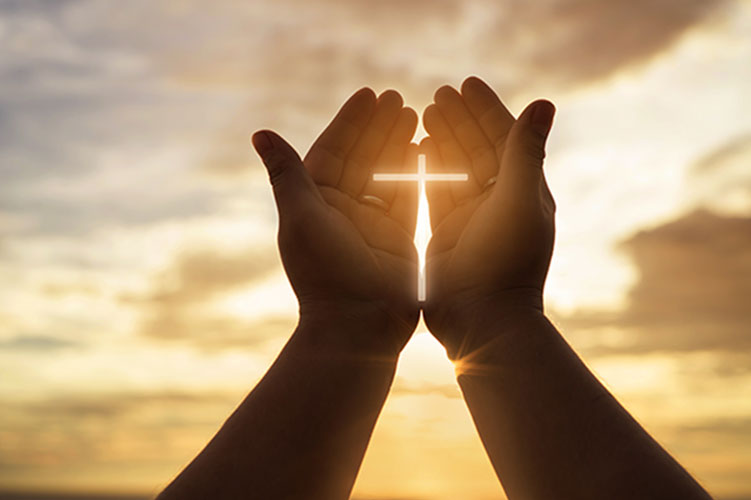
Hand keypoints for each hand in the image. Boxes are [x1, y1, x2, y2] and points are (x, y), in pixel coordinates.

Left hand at [252, 88, 419, 356]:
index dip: (351, 122)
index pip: (333, 150)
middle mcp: (342, 210)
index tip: (369, 94)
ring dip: (398, 143)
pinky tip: (426, 148)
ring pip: (386, 173)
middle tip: (397, 98)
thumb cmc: (326, 273)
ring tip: (414, 113)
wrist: (359, 327)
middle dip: (378, 127)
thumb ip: (287, 173)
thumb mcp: (302, 217)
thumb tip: (260, 133)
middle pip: (362, 157)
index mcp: (315, 202)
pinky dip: (416, 172)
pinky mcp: (398, 238)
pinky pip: (408, 196)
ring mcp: (371, 223)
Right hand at [421, 77, 556, 357]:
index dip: (487, 109)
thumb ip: (525, 151)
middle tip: (438, 93)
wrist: (483, 320)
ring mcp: (473, 219)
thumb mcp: (519, 201)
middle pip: (478, 149)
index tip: (466, 83)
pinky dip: (426, 169)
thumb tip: (544, 102)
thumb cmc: (507, 262)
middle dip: (460, 120)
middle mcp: (500, 202)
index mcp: (524, 191)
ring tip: (422, 112)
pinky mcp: (447, 235)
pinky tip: (412, 149)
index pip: (505, 138)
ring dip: (441, 139)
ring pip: (455, 168)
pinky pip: (436, 192)